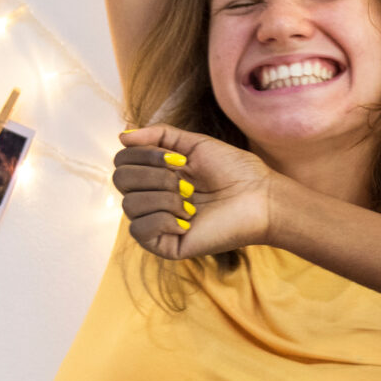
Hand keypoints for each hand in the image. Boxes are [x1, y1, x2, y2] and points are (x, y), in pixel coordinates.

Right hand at [115, 125, 271, 259]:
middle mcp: (153, 198)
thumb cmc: (235, 171)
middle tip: (188, 182)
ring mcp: (158, 223)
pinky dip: (163, 220)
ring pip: (129, 205)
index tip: (178, 159)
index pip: (123, 162)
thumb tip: (122, 136)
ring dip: (164, 197)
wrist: (260, 198)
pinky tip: (188, 221)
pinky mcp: (165, 245)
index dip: (143, 155)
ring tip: (192, 202)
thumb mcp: (195, 145)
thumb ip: (159, 136)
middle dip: (155, 175)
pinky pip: (139, 230)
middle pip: (120, 180)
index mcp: (158, 175)